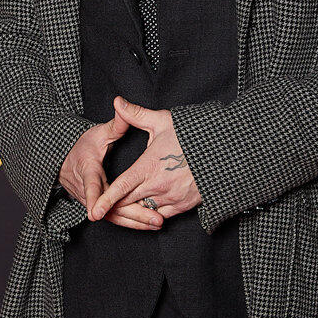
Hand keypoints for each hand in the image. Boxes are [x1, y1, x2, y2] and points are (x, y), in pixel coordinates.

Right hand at [58, 112, 164, 230]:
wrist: (64, 161)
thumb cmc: (83, 145)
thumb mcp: (98, 133)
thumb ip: (114, 124)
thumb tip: (123, 106)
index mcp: (87, 169)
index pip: (90, 186)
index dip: (94, 199)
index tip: (96, 213)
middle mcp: (87, 190)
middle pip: (108, 208)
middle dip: (132, 215)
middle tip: (154, 218)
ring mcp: (91, 201)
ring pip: (112, 216)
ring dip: (134, 221)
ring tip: (157, 222)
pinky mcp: (97, 207)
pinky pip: (113, 217)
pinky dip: (130, 221)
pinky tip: (148, 223)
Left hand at [90, 96, 201, 221]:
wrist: (223, 150)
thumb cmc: (192, 135)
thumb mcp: (162, 121)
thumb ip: (136, 114)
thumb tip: (117, 101)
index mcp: (149, 167)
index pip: (121, 187)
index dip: (106, 200)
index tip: (94, 211)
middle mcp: (158, 186)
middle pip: (128, 203)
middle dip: (116, 206)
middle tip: (105, 207)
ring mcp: (172, 198)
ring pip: (144, 211)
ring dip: (134, 210)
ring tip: (125, 207)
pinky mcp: (184, 205)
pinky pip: (162, 215)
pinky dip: (152, 213)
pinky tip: (148, 206)